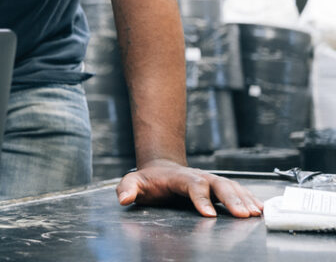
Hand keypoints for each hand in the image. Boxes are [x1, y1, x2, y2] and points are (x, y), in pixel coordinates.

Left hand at [116, 160, 263, 217]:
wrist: (161, 169)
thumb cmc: (149, 180)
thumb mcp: (133, 182)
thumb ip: (127, 188)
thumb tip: (123, 198)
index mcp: (179, 177)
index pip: (193, 185)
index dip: (202, 199)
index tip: (209, 214)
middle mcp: (200, 176)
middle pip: (219, 185)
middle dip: (232, 199)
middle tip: (243, 214)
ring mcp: (211, 180)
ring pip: (232, 187)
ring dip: (245, 199)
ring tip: (256, 213)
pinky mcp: (220, 187)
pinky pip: (238, 191)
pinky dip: (250, 198)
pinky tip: (260, 209)